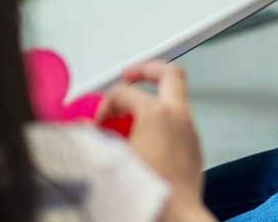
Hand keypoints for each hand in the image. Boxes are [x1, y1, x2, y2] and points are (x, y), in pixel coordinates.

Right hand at [97, 62, 212, 221]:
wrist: (176, 216)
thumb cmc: (147, 191)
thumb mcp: (109, 160)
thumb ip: (93, 138)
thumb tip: (82, 128)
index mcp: (157, 114)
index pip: (124, 92)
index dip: (104, 104)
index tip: (96, 124)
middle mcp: (179, 117)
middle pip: (169, 74)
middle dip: (147, 70)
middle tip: (129, 75)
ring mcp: (190, 131)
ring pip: (177, 99)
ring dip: (154, 101)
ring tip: (131, 118)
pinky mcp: (194, 148)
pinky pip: (179, 123)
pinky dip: (162, 123)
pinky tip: (145, 141)